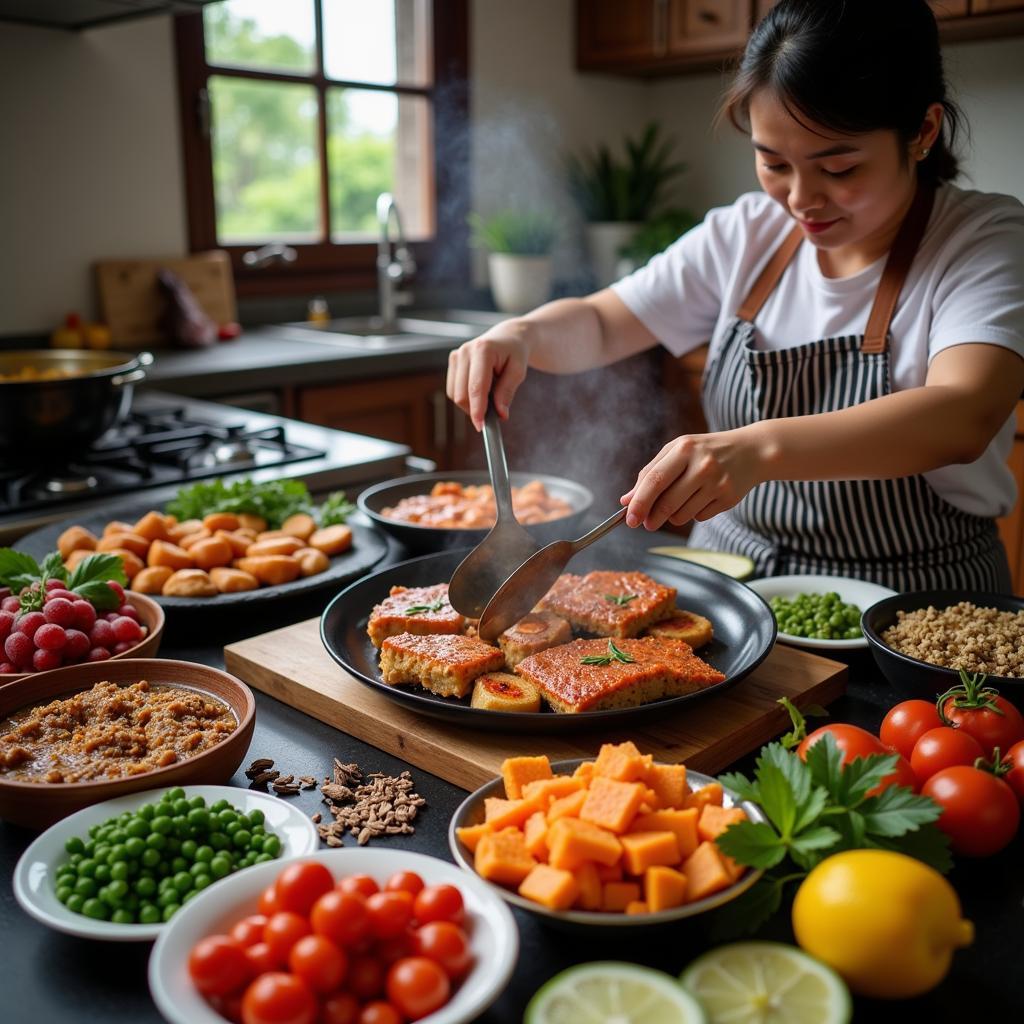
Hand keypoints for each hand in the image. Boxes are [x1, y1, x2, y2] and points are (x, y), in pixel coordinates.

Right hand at [446, 320, 531, 430]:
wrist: (507, 337)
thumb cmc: (515, 353)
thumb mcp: (518, 371)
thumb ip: (507, 391)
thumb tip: (500, 413)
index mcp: (483, 350)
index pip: (476, 387)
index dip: (477, 410)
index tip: (480, 426)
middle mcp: (465, 351)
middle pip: (461, 394)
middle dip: (474, 410)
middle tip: (492, 415)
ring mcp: (456, 355)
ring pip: (455, 394)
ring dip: (470, 403)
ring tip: (489, 394)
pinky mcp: (452, 361)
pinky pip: (453, 389)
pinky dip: (466, 396)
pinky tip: (480, 389)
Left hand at [620, 428, 766, 530]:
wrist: (751, 451)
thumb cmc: (705, 451)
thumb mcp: (677, 452)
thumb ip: (650, 473)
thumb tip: (627, 500)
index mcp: (684, 449)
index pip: (654, 480)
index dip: (639, 502)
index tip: (629, 519)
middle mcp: (702, 465)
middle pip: (667, 502)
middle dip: (651, 517)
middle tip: (646, 524)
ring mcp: (717, 483)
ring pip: (681, 514)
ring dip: (673, 516)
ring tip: (679, 502)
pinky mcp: (728, 499)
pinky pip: (699, 517)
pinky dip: (693, 513)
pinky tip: (702, 498)